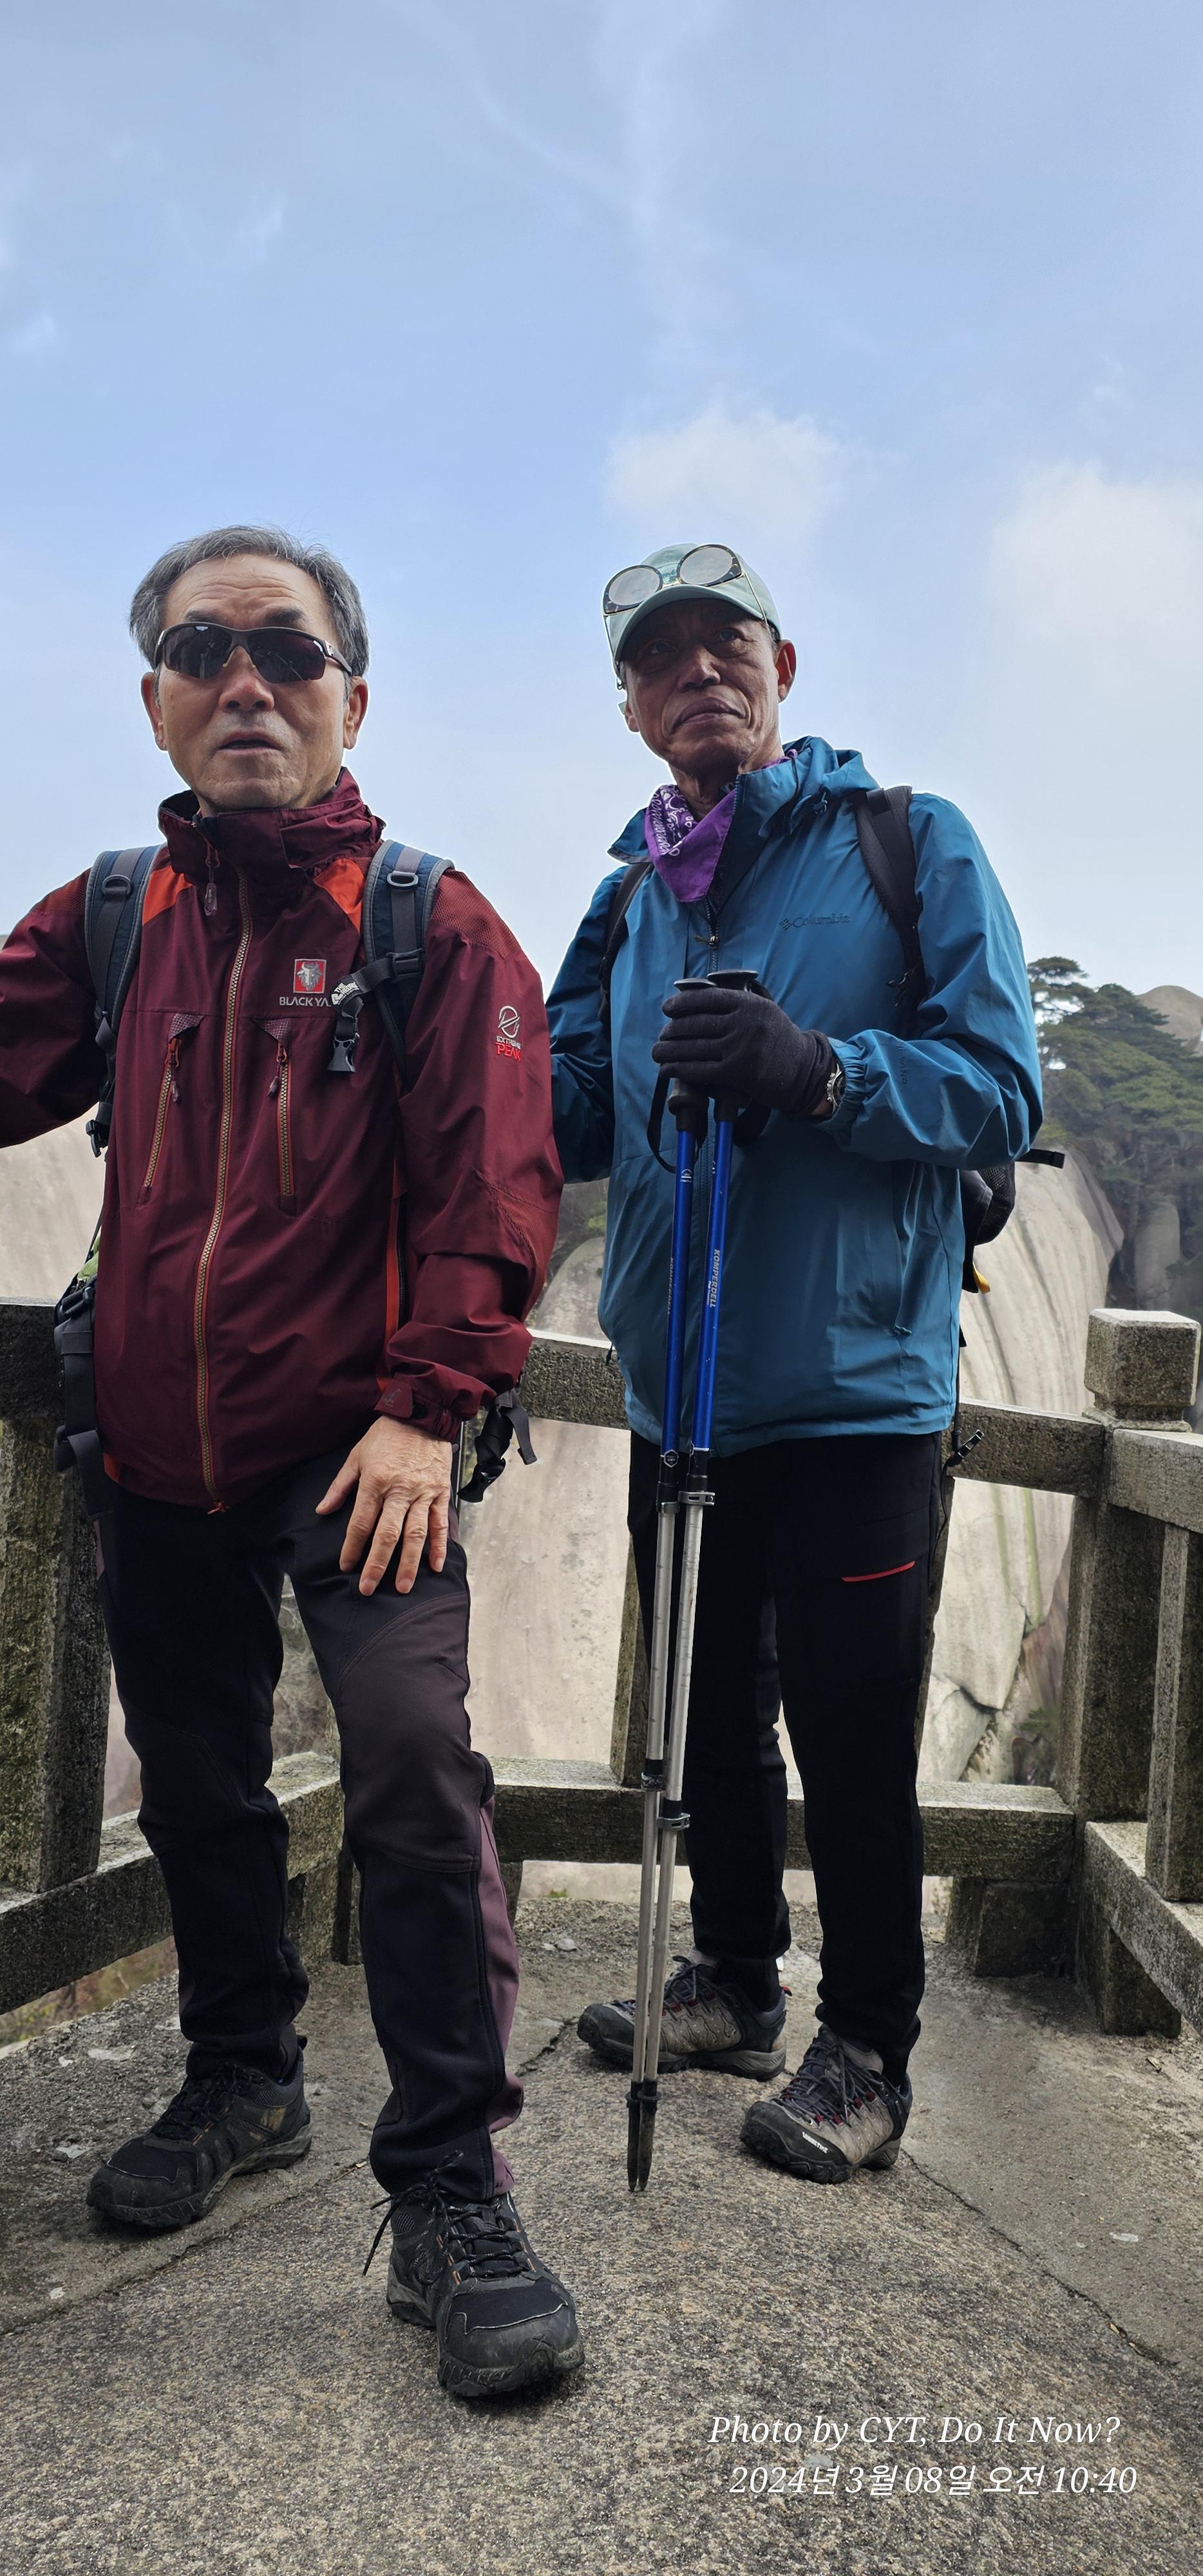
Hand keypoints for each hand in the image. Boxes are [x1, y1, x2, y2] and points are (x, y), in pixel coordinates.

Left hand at [316, 1416, 452, 1596]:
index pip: (361, 1522)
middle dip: (377, 1565)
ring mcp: (423, 1492)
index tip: (347, 1566)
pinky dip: (439, 1545)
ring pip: (415, 1534)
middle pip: (387, 1535)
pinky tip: (436, 1566)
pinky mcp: (441, 1491)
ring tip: (403, 1587)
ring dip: (409, 1563)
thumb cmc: (386, 1435)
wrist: (422, 1413)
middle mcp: (399, 1491)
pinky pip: (440, 1523)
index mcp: (375, 1482)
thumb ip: (340, 1486)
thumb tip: (322, 1511)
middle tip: (369, 1589)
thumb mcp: (356, 1455)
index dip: (352, 1547)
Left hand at [651, 979, 837, 1116]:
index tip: (667, 1009)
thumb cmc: (779, 1039)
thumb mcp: (766, 1009)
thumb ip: (739, 1000)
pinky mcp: (737, 1072)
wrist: (803, 1070)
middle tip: (661, 1036)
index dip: (682, 1003)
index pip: (707, 999)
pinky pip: (700, 1069)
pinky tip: (667, 1069)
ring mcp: (740, 1048)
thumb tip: (702, 993)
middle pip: (696, 1024)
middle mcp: (743, 1023)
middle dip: (672, 1030)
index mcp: (749, 1004)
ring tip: (657, 1052)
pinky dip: (679, 1069)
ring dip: (669, 1051)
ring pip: (694, 1047)